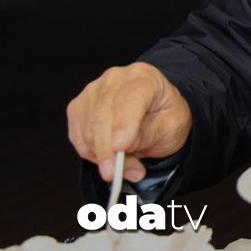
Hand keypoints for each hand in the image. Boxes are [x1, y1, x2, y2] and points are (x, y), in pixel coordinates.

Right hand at [66, 62, 191, 182]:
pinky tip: (113, 156)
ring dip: (105, 156)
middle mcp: (114, 79)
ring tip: (129, 164)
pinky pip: (79, 139)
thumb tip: (120, 148)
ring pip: (88, 131)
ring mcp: (92, 92)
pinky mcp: (79, 109)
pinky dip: (94, 155)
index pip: (130, 98)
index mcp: (143, 76)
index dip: (124, 124)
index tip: (121, 147)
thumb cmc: (165, 116)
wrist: (155, 113)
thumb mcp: (171, 127)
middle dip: (110, 151)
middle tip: (123, 173)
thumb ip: (148, 134)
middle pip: (102, 117)